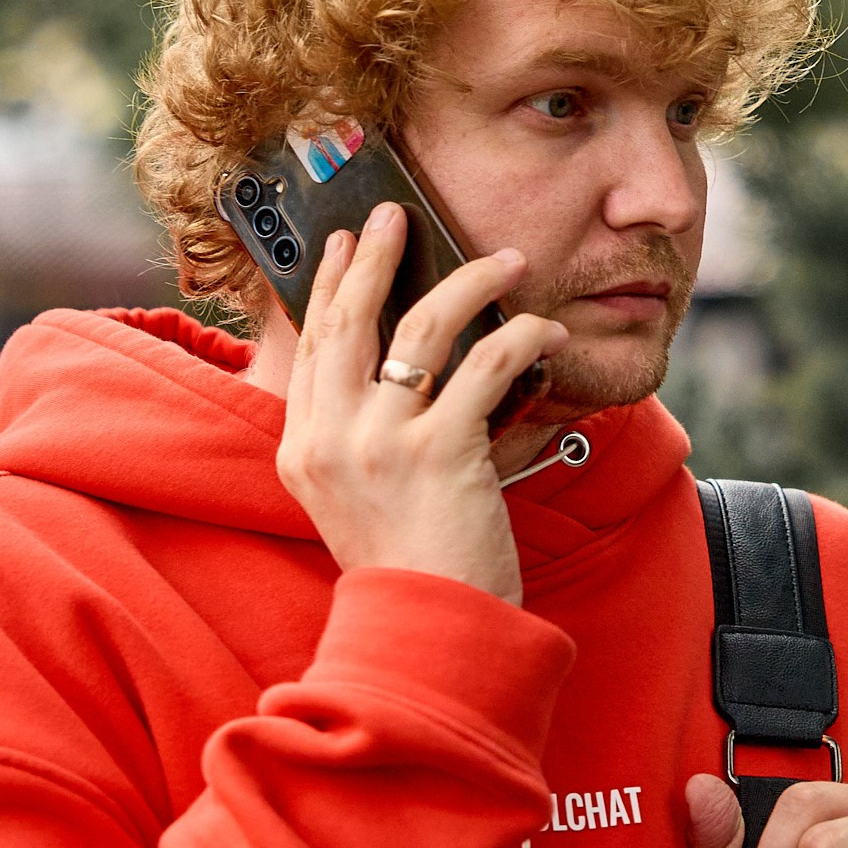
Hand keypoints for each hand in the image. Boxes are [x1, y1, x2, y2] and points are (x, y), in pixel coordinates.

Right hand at [275, 203, 567, 602]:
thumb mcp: (355, 501)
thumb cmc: (410, 569)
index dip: (328, 286)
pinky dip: (521, 336)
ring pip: (420, 328)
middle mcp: (331, 440)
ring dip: (469, 282)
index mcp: (303, 449)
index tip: (342, 243)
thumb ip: (359, 438)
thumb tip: (400, 368)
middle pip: (350, 321)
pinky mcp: (439, 451)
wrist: (431, 633)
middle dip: (372, 257)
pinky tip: (545, 328)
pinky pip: (485, 365)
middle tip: (394, 215)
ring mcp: (380, 443)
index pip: (312, 346)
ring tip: (505, 260)